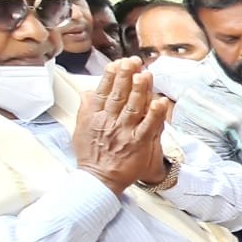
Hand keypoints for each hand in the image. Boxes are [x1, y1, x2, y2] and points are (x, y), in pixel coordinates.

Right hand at [74, 58, 172, 194]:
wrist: (98, 180)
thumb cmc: (91, 155)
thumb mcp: (81, 129)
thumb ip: (86, 108)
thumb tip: (88, 90)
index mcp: (95, 117)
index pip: (103, 91)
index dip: (111, 76)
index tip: (118, 63)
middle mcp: (109, 122)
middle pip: (118, 95)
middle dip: (126, 76)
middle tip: (133, 61)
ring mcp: (124, 133)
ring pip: (132, 107)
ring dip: (139, 90)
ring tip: (145, 74)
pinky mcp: (137, 144)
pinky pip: (148, 126)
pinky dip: (154, 114)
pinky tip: (160, 101)